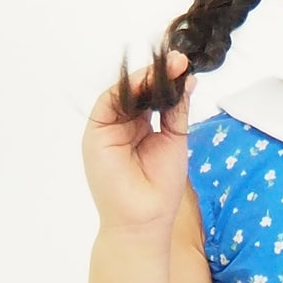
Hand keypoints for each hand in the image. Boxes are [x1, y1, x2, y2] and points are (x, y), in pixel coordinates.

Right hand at [82, 50, 192, 232]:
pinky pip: (109, 102)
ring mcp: (107, 129)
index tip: (185, 67)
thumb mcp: (175, 140)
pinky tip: (147, 81)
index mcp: (140, 128)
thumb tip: (187, 80)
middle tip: (180, 62)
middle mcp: (122, 125)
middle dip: (158, 75)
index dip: (168, 81)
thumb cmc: (160, 188)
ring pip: (123, 93)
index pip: (152, 96)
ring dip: (145, 78)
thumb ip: (176, 110)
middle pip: (137, 91)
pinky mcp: (95, 133)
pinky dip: (127, 88)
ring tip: (169, 68)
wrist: (143, 220)